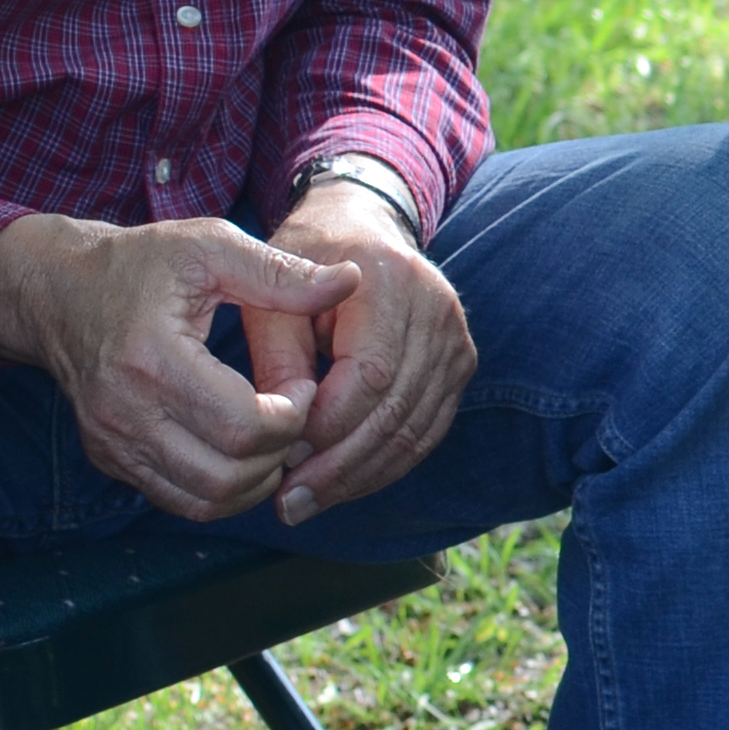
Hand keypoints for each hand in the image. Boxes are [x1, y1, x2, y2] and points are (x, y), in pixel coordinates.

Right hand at [0, 211, 363, 521]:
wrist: (59, 292)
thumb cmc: (140, 264)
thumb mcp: (210, 247)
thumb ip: (280, 271)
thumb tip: (351, 280)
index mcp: (152, 360)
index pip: (243, 427)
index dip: (293, 414)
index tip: (302, 383)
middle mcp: (125, 414)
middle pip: (229, 476)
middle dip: (282, 452)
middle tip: (294, 411)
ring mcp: (114, 444)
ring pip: (207, 501)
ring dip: (257, 478)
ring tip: (274, 430)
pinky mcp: (112, 460)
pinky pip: (181, 500)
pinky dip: (226, 486)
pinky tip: (244, 446)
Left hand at [255, 182, 477, 523]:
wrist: (361, 226)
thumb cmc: (303, 259)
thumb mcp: (268, 292)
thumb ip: (275, 356)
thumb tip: (280, 431)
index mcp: (389, 281)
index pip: (370, 374)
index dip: (327, 426)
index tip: (277, 458)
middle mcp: (437, 309)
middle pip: (396, 408)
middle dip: (339, 466)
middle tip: (287, 504)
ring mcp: (456, 338)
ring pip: (416, 429)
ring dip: (360, 475)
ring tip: (306, 502)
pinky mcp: (460, 363)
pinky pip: (428, 429)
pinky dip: (386, 465)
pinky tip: (343, 485)